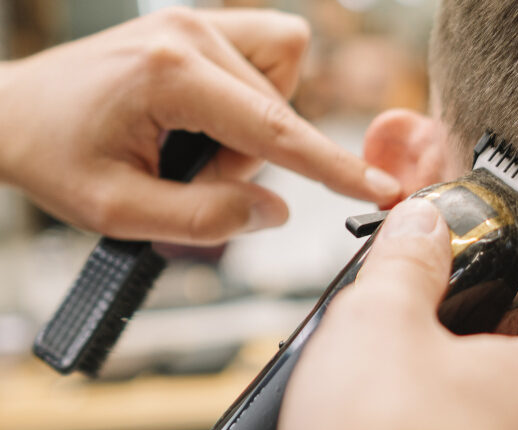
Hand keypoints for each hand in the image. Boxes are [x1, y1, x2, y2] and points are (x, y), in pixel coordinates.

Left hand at [0, 8, 401, 243]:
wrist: (14, 114)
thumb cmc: (56, 156)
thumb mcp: (122, 213)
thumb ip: (206, 218)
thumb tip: (276, 210)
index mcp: (169, 74)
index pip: (273, 130)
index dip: (333, 167)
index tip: (380, 189)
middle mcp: (190, 34)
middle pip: (278, 111)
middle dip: (248, 160)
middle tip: (190, 175)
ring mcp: (197, 22)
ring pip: (281, 82)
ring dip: (254, 126)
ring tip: (195, 145)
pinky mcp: (200, 24)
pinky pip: (271, 54)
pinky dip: (257, 94)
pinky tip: (213, 114)